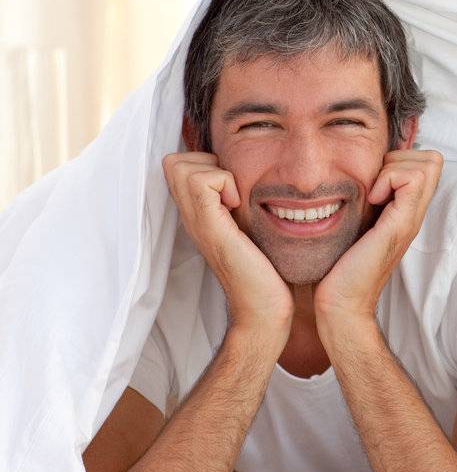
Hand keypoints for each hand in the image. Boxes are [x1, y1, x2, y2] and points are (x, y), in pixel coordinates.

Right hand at [162, 152, 290, 337]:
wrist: (263, 310)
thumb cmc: (267, 273)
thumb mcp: (252, 229)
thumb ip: (244, 207)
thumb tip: (256, 182)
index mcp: (200, 214)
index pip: (178, 165)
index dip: (206, 162)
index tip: (234, 187)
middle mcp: (191, 216)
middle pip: (174, 161)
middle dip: (206, 161)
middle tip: (233, 189)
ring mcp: (197, 222)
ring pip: (181, 165)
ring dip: (214, 171)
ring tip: (236, 200)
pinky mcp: (211, 228)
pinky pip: (201, 182)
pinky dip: (223, 182)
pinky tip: (239, 206)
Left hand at [314, 149, 442, 324]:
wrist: (342, 302)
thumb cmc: (340, 267)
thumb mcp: (355, 223)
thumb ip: (364, 202)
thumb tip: (354, 178)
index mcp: (405, 211)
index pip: (426, 162)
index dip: (399, 159)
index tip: (373, 183)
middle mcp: (414, 212)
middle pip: (432, 159)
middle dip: (400, 158)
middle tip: (375, 184)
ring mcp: (411, 218)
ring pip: (427, 163)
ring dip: (394, 168)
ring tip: (373, 194)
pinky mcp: (401, 224)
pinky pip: (411, 179)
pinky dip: (389, 180)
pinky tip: (371, 201)